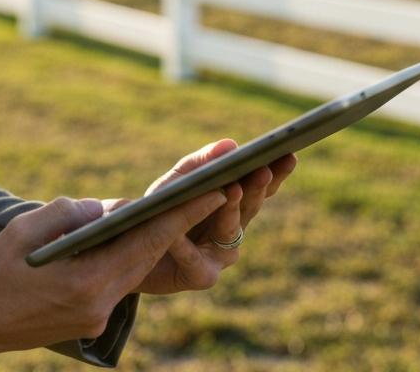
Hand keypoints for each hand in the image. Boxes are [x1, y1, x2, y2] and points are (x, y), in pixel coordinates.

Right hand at [0, 187, 227, 369]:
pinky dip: (131, 256)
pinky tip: (139, 235)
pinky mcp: (90, 319)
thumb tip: (103, 210)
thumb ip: (70, 213)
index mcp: (88, 282)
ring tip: (186, 207)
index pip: (148, 242)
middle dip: (183, 224)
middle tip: (217, 191)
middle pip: (151, 257)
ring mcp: (97, 315)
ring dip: (158, 240)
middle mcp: (101, 304)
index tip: (217, 191)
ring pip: (137, 269)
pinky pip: (118, 280)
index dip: (185, 215)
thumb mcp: (27, 230)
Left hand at [116, 140, 296, 295]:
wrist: (131, 250)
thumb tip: (231, 144)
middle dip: (257, 187)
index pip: (260, 185)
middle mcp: (233, 227)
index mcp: (232, 202)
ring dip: (231, 211)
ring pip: (231, 231)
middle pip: (251, 206)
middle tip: (263, 170)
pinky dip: (185, 246)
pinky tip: (177, 236)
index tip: (288, 153)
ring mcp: (220, 254)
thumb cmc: (161, 210)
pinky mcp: (202, 275)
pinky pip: (196, 259)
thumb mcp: (177, 180)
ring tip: (231, 191)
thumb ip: (201, 162)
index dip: (276, 171)